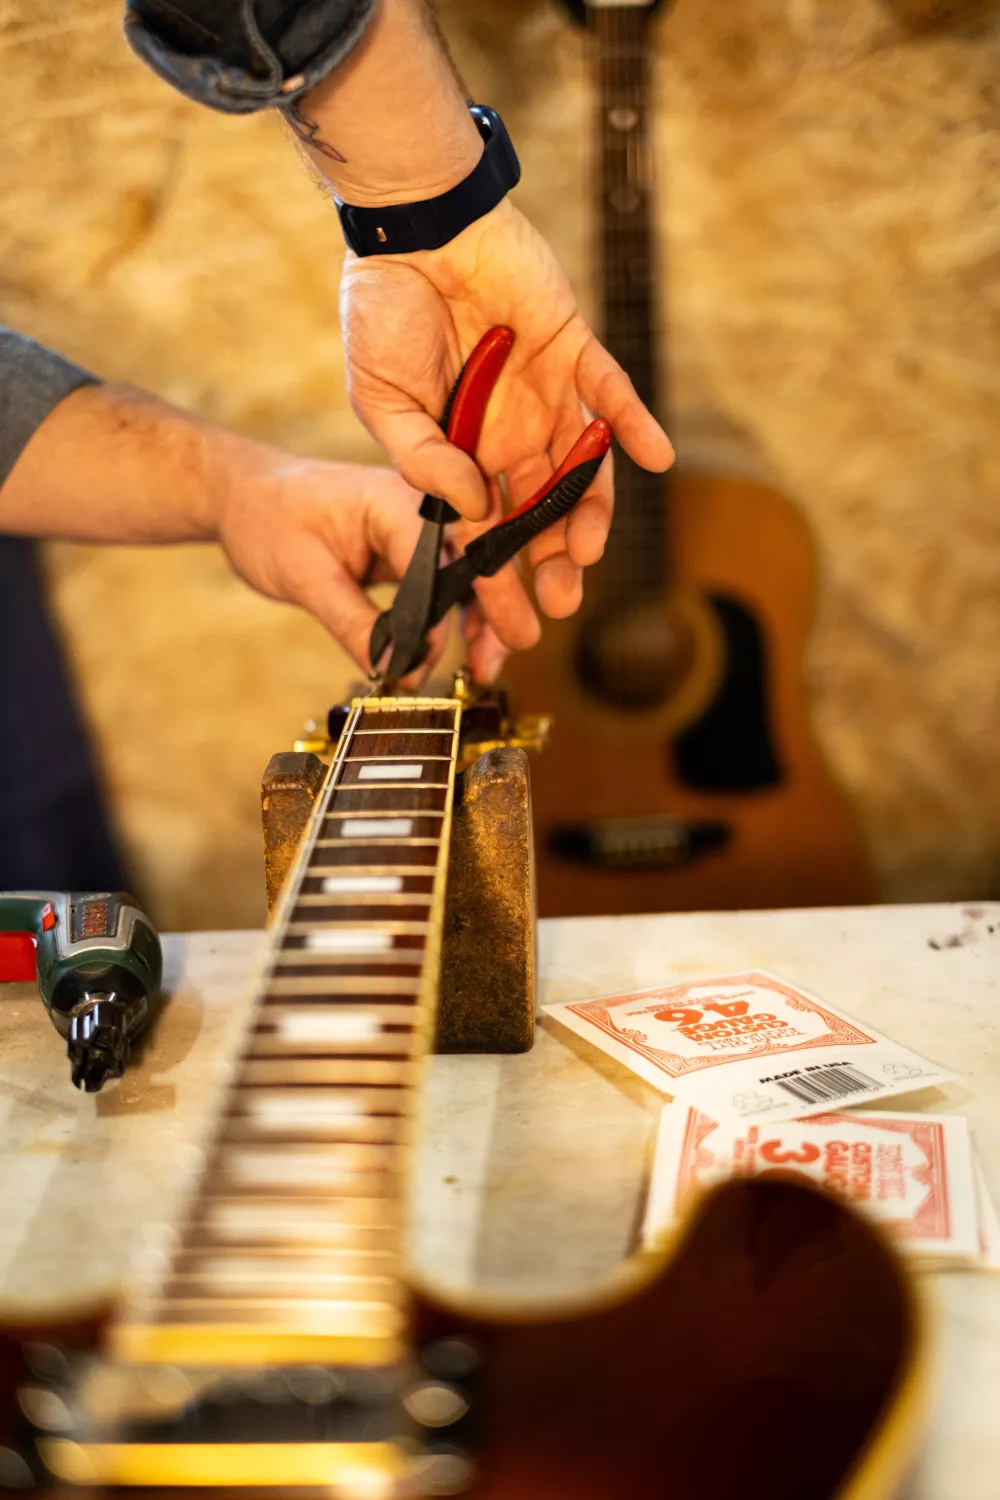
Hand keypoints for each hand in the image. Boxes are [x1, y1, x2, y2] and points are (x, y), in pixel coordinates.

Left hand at [215, 454, 510, 682]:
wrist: (246, 498)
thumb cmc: (266, 518)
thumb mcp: (303, 576)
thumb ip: (351, 623)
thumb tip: (389, 669)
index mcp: (395, 500)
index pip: (442, 557)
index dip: (455, 607)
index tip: (455, 652)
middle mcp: (420, 507)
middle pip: (476, 559)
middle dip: (496, 612)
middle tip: (493, 664)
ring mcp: (419, 527)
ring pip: (471, 574)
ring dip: (482, 621)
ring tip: (482, 668)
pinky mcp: (412, 549)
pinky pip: (449, 583)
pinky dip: (458, 617)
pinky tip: (463, 649)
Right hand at [340, 197, 673, 652]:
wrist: (411, 226)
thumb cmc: (383, 311)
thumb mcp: (382, 401)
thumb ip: (425, 460)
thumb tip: (471, 513)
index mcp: (461, 452)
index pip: (485, 531)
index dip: (496, 582)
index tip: (510, 632)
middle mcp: (509, 432)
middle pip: (540, 511)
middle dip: (549, 563)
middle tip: (559, 603)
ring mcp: (545, 393)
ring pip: (580, 467)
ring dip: (588, 511)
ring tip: (587, 551)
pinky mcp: (574, 348)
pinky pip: (613, 393)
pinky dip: (635, 425)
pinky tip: (655, 459)